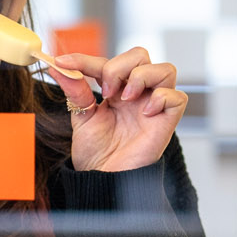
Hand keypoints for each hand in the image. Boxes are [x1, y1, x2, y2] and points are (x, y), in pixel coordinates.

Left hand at [46, 48, 187, 171]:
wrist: (104, 180)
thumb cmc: (97, 153)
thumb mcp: (82, 118)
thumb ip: (75, 91)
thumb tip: (58, 67)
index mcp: (117, 90)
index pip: (106, 62)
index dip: (84, 59)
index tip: (62, 62)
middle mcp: (138, 94)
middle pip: (141, 55)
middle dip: (120, 66)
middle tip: (107, 92)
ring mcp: (154, 106)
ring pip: (165, 69)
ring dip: (142, 77)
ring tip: (125, 99)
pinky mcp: (167, 121)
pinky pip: (178, 97)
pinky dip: (162, 98)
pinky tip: (145, 113)